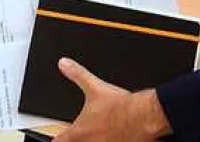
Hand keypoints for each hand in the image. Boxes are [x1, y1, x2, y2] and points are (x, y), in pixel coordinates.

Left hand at [54, 57, 171, 141]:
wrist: (142, 116)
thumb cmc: (120, 106)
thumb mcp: (95, 87)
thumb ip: (78, 75)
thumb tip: (64, 64)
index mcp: (79, 132)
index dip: (57, 138)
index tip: (58, 136)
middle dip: (75, 139)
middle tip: (83, 132)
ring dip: (93, 140)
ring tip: (101, 132)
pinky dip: (109, 140)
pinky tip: (115, 135)